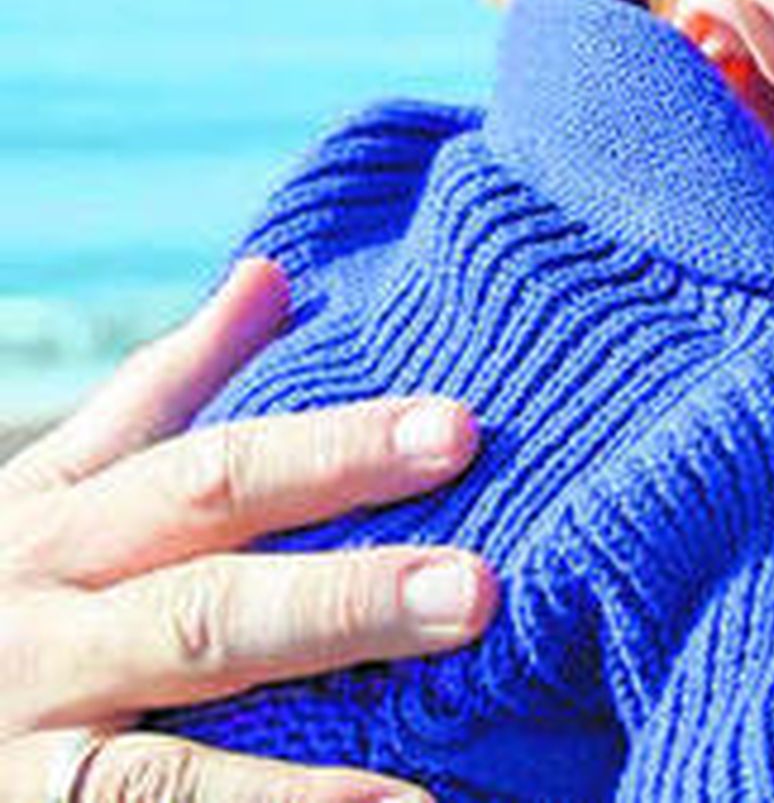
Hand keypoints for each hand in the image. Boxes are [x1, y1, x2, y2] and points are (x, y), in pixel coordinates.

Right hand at [0, 259, 496, 802]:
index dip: (337, 451)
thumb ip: (168, 391)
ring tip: (419, 797)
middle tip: (478, 592)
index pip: (218, 474)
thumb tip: (272, 274)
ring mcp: (32, 760)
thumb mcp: (55, 485)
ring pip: (164, 774)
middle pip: (209, 616)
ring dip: (296, 788)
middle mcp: (48, 641)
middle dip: (344, 603)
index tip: (458, 429)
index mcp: (66, 531)